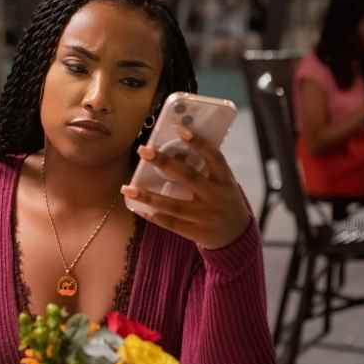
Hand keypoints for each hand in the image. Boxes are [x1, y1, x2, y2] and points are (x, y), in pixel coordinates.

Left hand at [121, 127, 250, 248]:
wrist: (236, 234)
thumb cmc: (223, 200)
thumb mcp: (222, 183)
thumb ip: (204, 169)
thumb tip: (172, 150)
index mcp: (225, 180)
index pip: (214, 157)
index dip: (199, 143)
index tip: (179, 129)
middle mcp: (216, 197)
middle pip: (188, 177)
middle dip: (164, 163)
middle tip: (144, 150)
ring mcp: (206, 216)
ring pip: (174, 205)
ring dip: (148, 196)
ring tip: (127, 188)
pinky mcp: (196, 232)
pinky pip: (171, 224)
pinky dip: (154, 216)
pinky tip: (138, 208)